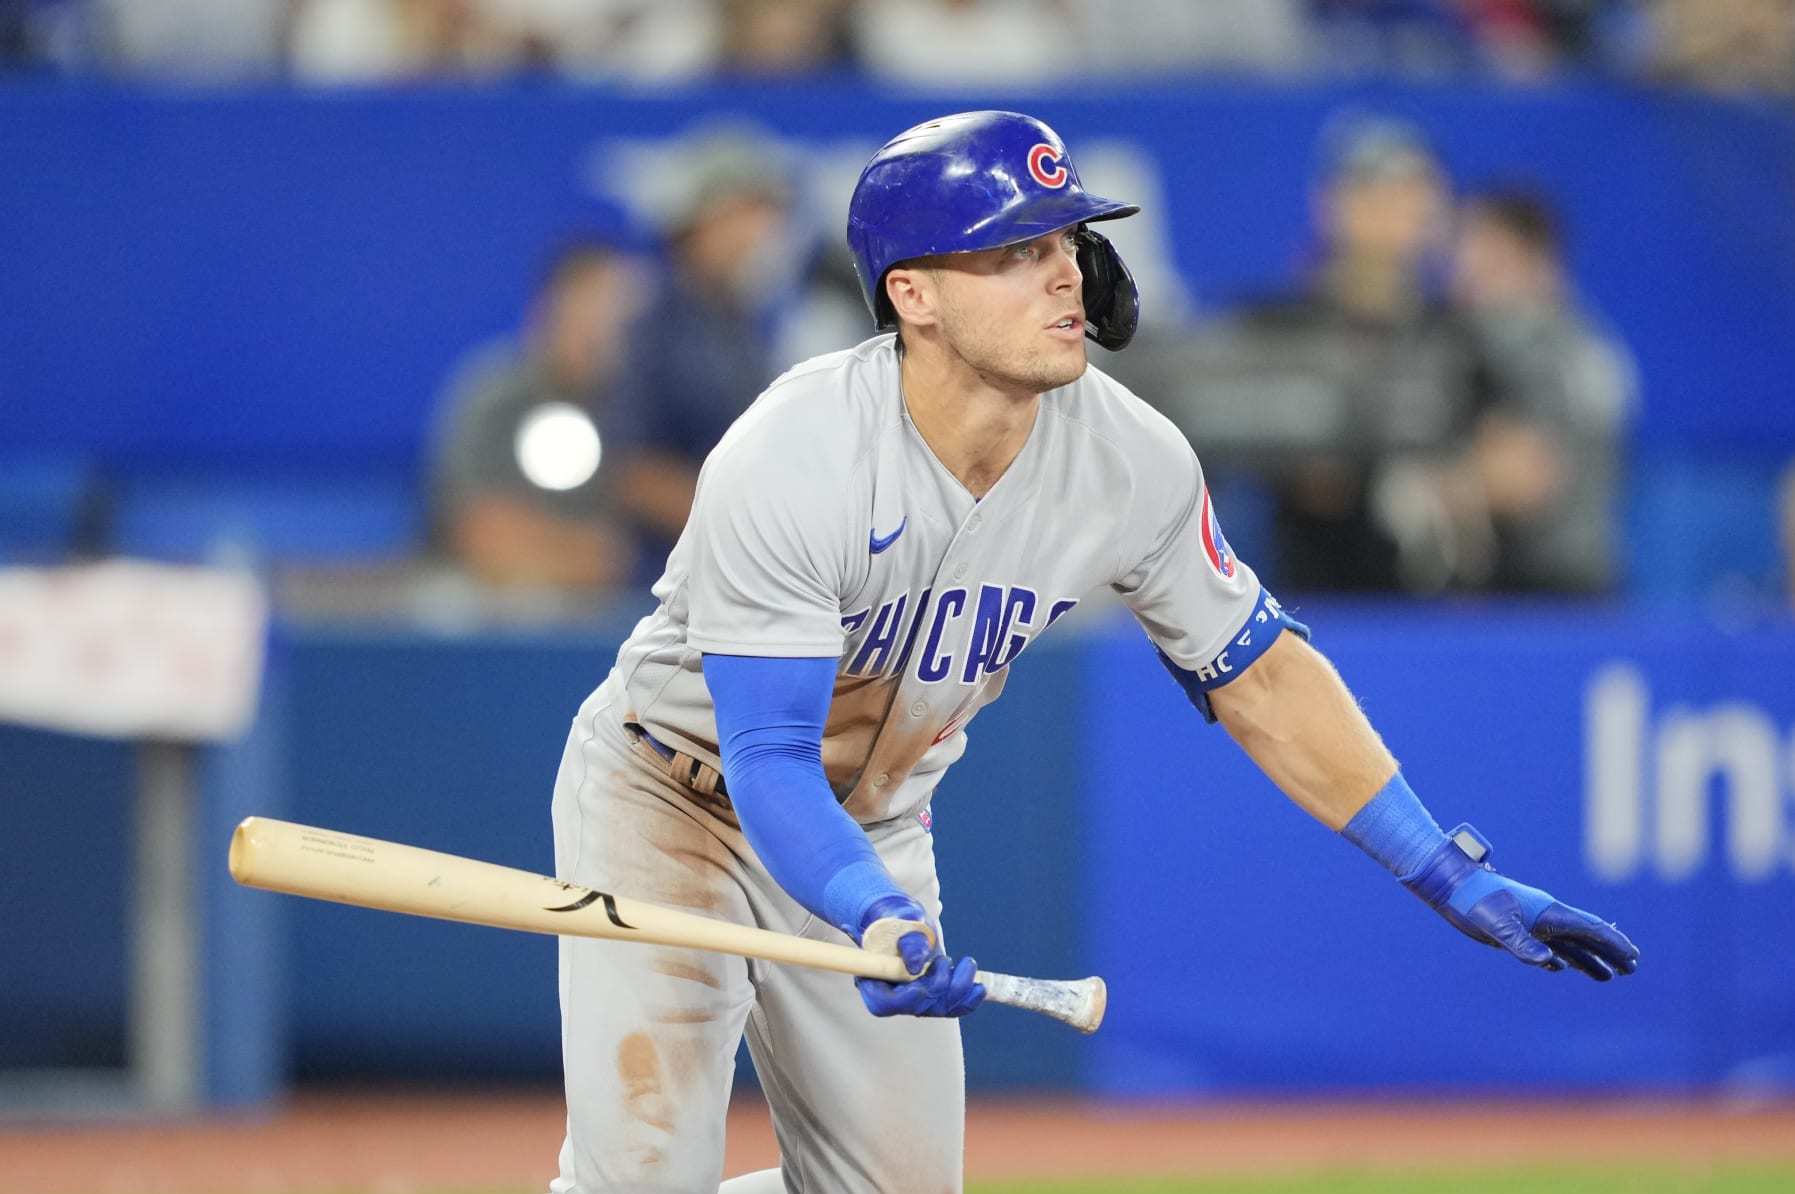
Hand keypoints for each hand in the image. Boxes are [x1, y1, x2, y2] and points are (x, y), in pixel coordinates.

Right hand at [852, 894, 984, 1017]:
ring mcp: (915, 998)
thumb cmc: (895, 916)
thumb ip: (908, 939)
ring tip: (966, 964)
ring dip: (958, 990)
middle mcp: (893, 995)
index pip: (884, 1003)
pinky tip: (980, 988)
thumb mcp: (899, 920)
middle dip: (937, 988)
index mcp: (873, 979)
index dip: (904, 1000)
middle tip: (943, 960)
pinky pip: (952, 1006)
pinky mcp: (933, 995)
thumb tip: (916, 963)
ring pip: (938, 1008)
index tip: (920, 987)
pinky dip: (968, 999)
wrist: (903, 918)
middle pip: (916, 1008)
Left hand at [1404, 824, 1639, 980]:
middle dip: (1610, 952)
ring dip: (1589, 959)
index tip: (1633, 957)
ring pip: (1568, 943)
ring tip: (1608, 975)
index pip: (1589, 929)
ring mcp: (1531, 922)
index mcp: (1548, 912)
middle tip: (1632, 967)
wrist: (1451, 886)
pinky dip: (1560, 957)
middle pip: (1586, 936)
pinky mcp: (1515, 928)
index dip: (1613, 944)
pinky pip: (1545, 945)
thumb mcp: (1497, 925)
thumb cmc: (1474, 901)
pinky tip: (1563, 967)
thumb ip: (1522, 944)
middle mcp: (1545, 915)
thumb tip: (1550, 962)